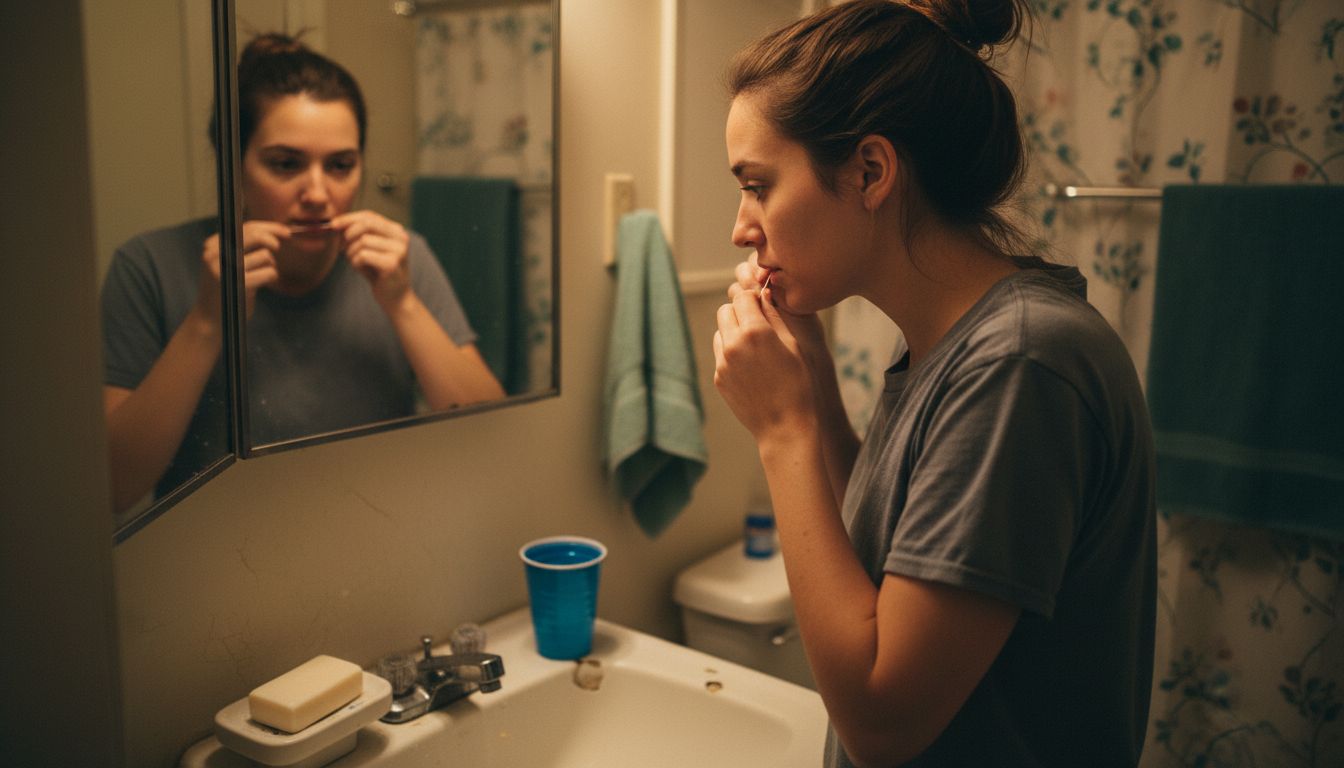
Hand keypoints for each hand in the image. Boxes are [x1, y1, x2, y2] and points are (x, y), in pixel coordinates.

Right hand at [196, 221, 282, 324]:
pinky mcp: (240, 285)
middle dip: (273, 239)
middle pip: (255, 236)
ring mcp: (228, 269)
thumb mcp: (226, 263)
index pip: (244, 228)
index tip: (285, 231)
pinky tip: (263, 283)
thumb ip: (243, 247)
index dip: (268, 227)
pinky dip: (272, 276)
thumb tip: (273, 233)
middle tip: (278, 247)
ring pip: (265, 255)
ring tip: (260, 275)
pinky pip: (269, 272)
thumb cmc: (225, 288)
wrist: (210, 317)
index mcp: (213, 246)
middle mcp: (217, 254)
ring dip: (270, 265)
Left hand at [332, 210, 412, 310]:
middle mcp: (401, 237)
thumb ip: (359, 234)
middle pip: (367, 224)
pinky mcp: (392, 264)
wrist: (396, 298)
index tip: (333, 225)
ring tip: (356, 263)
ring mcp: (398, 250)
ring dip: (352, 253)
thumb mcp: (369, 249)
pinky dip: (356, 263)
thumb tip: (336, 223)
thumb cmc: (378, 272)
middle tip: (343, 248)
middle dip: (349, 234)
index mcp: (396, 231)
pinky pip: (363, 255)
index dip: (349, 218)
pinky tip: (362, 270)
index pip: (370, 215)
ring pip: (363, 240)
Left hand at [713, 284, 816, 441]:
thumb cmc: (800, 384)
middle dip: (740, 311)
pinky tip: (752, 366)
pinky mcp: (719, 378)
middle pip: (725, 310)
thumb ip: (776, 317)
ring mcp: (723, 363)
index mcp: (755, 331)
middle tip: (759, 323)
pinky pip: (720, 354)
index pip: (742, 296)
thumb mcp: (795, 345)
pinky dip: (731, 352)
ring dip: (733, 331)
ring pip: (720, 331)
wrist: (786, 427)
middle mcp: (734, 344)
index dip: (754, 298)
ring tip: (756, 346)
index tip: (764, 305)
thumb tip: (764, 294)